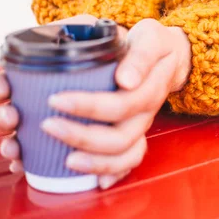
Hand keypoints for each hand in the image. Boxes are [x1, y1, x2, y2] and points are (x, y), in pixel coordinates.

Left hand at [0, 15, 191, 188]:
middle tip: (48, 126)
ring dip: (95, 162)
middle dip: (82, 136)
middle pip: (120, 137)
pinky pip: (131, 161)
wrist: (170, 55)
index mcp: (150, 88)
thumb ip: (140, 56)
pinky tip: (97, 181)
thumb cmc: (155, 43)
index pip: (121, 104)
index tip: (55, 99)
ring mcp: (142, 126)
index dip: (88, 106)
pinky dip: (115, 173)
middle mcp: (146, 113)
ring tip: (65, 159)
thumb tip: (126, 80)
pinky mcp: (136, 133)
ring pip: (125, 155)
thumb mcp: (151, 37)